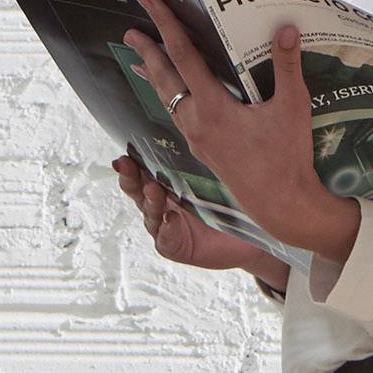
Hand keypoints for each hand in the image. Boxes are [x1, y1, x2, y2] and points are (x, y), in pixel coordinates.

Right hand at [111, 158, 287, 282]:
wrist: (249, 237)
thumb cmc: (233, 203)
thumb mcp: (219, 175)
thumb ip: (206, 157)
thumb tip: (203, 126)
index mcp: (167, 184)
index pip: (143, 172)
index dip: (130, 164)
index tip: (124, 155)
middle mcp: (162, 204)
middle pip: (137, 191)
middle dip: (130, 178)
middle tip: (126, 165)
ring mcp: (166, 226)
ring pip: (149, 213)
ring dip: (150, 200)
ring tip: (154, 190)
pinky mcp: (175, 246)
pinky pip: (165, 238)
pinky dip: (167, 229)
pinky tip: (171, 219)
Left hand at [124, 0, 362, 264]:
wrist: (281, 204)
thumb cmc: (288, 157)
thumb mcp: (293, 107)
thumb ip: (287, 66)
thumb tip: (286, 28)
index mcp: (213, 108)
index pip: (183, 56)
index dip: (167, 25)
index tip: (151, 2)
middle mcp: (197, 122)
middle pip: (164, 78)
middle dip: (147, 50)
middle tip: (131, 28)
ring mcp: (197, 138)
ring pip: (167, 99)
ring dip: (154, 74)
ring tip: (140, 57)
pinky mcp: (204, 150)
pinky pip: (177, 115)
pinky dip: (168, 96)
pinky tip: (171, 94)